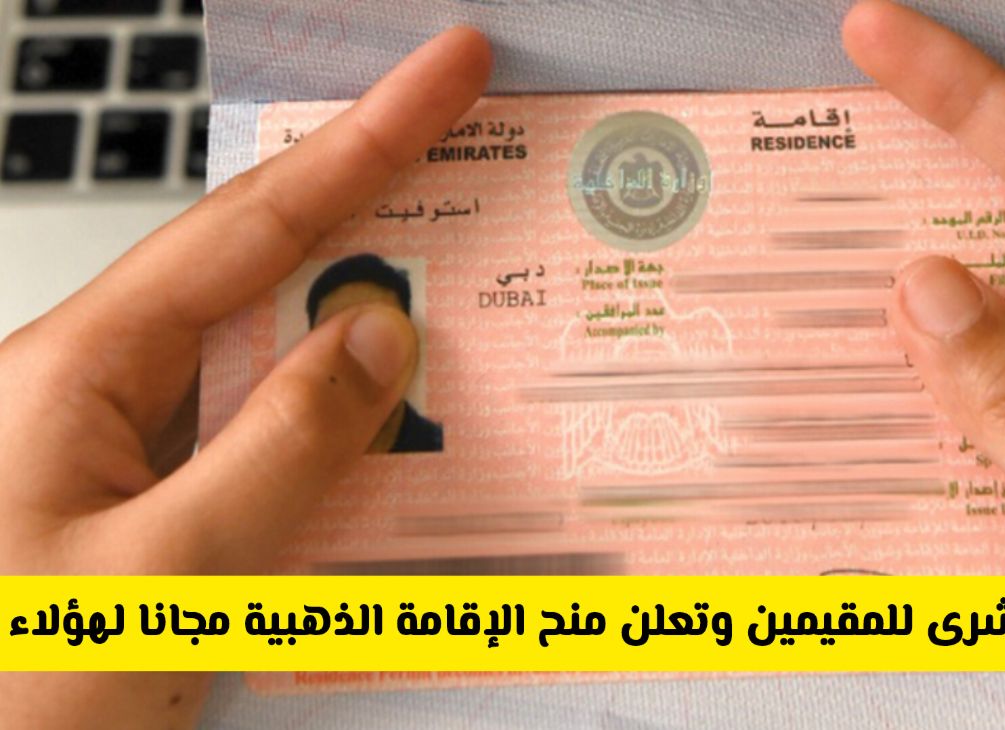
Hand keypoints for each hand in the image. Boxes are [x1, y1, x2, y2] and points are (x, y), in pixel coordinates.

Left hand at [0, 27, 489, 727]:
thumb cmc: (13, 702)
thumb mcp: (165, 579)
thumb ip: (282, 449)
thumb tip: (375, 342)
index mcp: (73, 373)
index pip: (249, 226)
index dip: (364, 139)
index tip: (444, 71)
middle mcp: (93, 394)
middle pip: (260, 280)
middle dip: (373, 231)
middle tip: (476, 190)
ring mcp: (118, 455)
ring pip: (266, 372)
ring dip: (360, 360)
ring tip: (454, 339)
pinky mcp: (145, 511)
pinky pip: (255, 447)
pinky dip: (330, 441)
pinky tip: (383, 452)